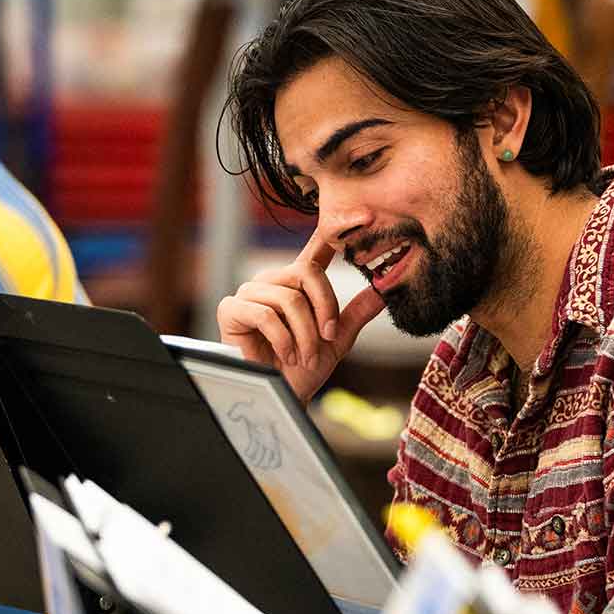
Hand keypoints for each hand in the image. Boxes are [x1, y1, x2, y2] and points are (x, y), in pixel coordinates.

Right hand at [216, 221, 385, 403]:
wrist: (280, 396)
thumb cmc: (304, 369)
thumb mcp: (336, 341)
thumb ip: (355, 314)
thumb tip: (383, 290)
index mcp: (295, 284)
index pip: (313, 252)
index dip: (328, 235)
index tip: (357, 216)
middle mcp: (271, 281)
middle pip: (306, 274)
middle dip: (324, 309)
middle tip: (328, 339)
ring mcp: (249, 293)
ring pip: (288, 299)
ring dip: (304, 334)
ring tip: (305, 357)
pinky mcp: (230, 309)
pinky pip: (265, 314)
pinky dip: (283, 339)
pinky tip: (287, 355)